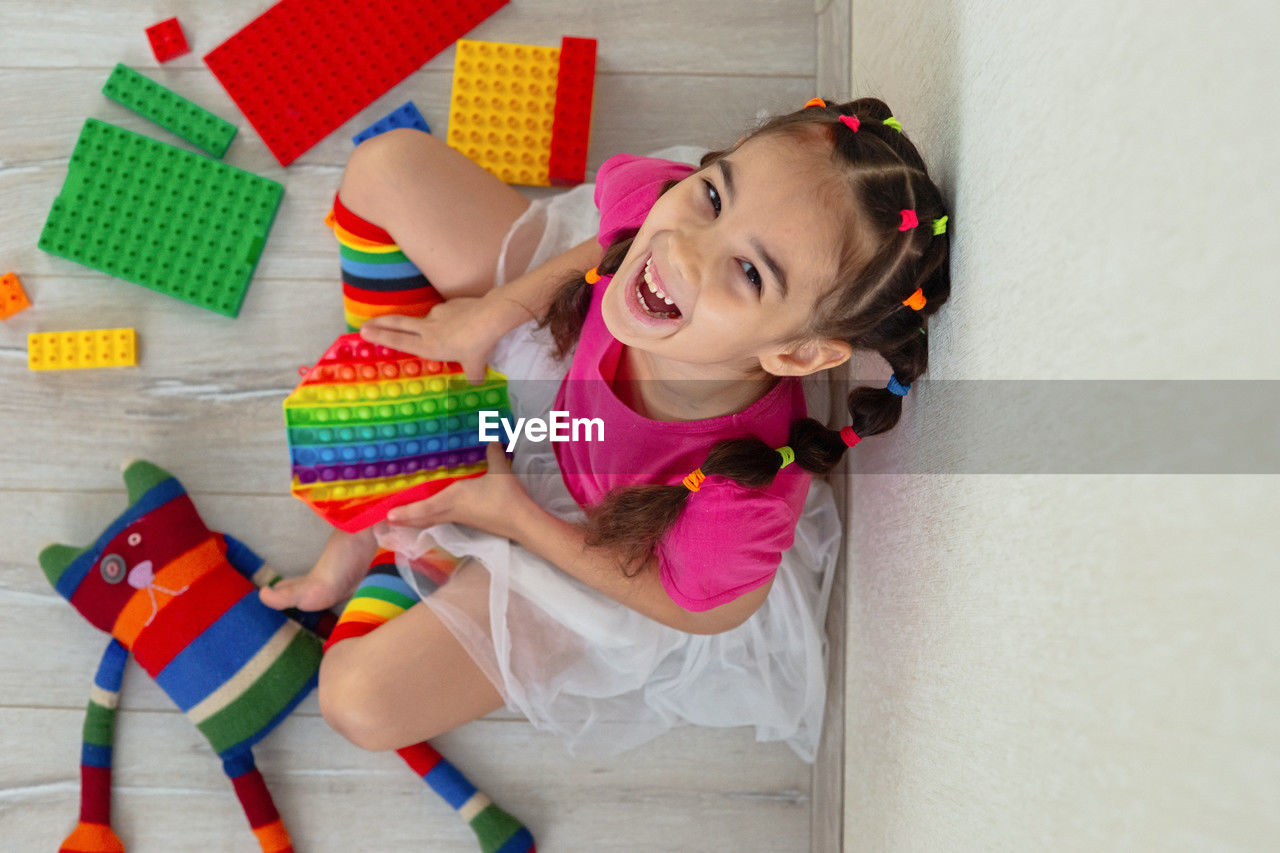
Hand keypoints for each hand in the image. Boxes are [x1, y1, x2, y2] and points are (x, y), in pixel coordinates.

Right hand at [360, 296, 512, 384]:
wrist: (490, 316)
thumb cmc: (479, 345)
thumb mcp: (475, 365)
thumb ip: (473, 375)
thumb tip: (476, 384)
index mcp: (428, 346)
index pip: (398, 340)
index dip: (380, 336)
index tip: (363, 332)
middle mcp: (427, 329)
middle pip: (398, 324)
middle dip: (380, 324)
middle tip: (364, 324)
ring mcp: (437, 314)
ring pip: (427, 320)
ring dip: (431, 326)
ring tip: (453, 334)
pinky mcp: (448, 304)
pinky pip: (447, 314)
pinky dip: (451, 320)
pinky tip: (466, 324)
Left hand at [384, 443, 529, 537]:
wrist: (521, 521)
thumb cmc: (506, 497)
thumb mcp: (499, 471)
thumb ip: (493, 454)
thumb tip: (492, 439)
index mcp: (455, 498)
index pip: (426, 507)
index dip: (407, 511)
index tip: (389, 515)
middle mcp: (453, 510)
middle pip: (424, 518)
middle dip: (406, 519)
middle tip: (387, 520)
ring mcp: (461, 519)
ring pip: (432, 521)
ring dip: (416, 521)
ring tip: (402, 520)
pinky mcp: (469, 523)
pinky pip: (442, 521)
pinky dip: (429, 520)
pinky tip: (430, 518)